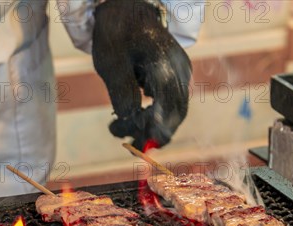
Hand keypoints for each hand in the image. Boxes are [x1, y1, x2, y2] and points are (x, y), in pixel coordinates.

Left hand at [92, 0, 191, 149]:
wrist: (128, 9)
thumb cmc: (118, 33)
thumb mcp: (111, 63)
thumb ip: (121, 92)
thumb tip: (129, 119)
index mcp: (166, 66)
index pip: (170, 107)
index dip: (157, 131)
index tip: (138, 144)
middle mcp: (180, 71)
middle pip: (175, 114)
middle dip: (151, 133)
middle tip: (124, 141)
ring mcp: (181, 73)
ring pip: (173, 110)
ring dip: (149, 125)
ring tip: (118, 129)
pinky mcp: (175, 76)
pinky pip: (168, 102)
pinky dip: (152, 114)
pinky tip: (130, 115)